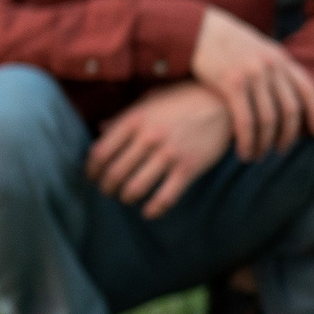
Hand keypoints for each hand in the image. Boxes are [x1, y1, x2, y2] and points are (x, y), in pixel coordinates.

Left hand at [86, 83, 232, 217]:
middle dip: (106, 188)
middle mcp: (148, 137)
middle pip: (115, 173)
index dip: (91, 170)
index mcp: (135, 119)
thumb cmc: (183, 100)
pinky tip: (149, 212)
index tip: (92, 177)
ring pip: (135, 188)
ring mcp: (169, 154)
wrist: (222, 103)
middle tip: (108, 192)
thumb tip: (101, 128)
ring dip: (126, 198)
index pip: (101, 152)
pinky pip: (165, 198)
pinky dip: (153, 210)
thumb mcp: (151, 101)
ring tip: (127, 198)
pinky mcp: (188, 168)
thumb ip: (125, 116)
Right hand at [189, 5, 313, 159]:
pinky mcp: (232, 84)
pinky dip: (248, 141)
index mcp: (281, 58)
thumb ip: (275, 67)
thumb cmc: (227, 43)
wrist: (197, 28)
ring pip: (269, 120)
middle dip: (289, 135)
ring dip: (265, 143)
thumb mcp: (259, 49)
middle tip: (282, 150)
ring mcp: (253, 75)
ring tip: (259, 156)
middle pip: (290, 110)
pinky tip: (244, 152)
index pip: (308, 90)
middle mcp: (271, 67)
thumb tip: (290, 90)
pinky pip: (246, 121)